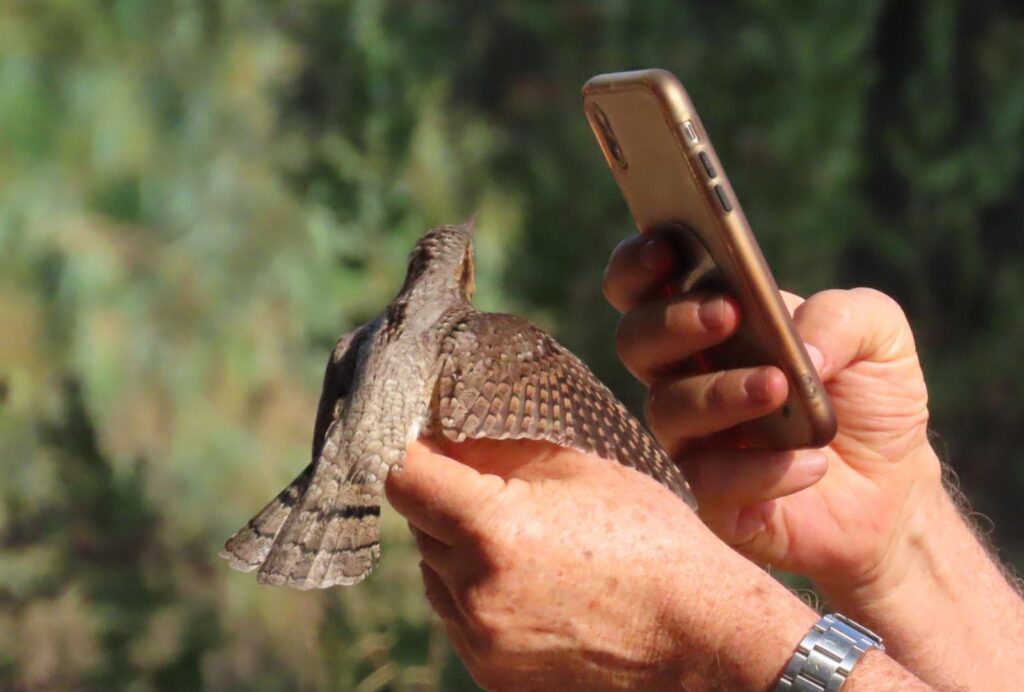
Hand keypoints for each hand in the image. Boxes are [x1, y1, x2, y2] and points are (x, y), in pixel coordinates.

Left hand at [386, 438, 817, 690]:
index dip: (407, 447)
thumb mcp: (582, 470)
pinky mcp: (491, 676)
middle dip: (443, 496)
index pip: (403, 475)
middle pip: (418, 524)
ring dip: (457, 546)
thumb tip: (450, 426)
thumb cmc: (654, 542)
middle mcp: (473, 593)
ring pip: (434, 573)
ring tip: (519, 535)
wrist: (702, 639)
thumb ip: (503, 446)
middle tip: (486, 479)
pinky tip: (528, 578)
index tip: (422, 433)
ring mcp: (480, 642)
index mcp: (491, 530)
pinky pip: (458, 618)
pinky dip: (476, 591)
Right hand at [603, 232, 942, 597]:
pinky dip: (756, 471)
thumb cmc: (867, 397)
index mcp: (706, 323)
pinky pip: (705, 482)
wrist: (890, 491)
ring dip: (720, 394)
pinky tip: (808, 464)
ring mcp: (690, 437)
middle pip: (635, 339)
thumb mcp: (879, 335)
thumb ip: (842, 315)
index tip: (666, 248)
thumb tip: (799, 349)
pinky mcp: (707, 497)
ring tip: (780, 388)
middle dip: (673, 321)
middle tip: (728, 315)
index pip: (642, 287)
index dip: (637, 265)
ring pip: (666, 409)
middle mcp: (683, 375)